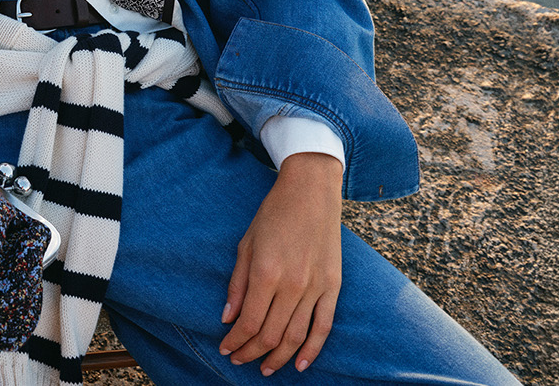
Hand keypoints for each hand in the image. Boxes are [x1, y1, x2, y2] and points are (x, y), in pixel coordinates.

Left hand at [219, 151, 343, 374]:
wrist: (311, 191)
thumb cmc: (274, 214)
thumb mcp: (246, 245)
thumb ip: (237, 284)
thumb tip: (228, 318)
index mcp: (266, 273)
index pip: (248, 323)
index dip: (235, 342)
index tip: (225, 349)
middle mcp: (292, 285)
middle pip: (270, 335)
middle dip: (251, 353)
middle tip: (240, 360)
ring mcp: (316, 287)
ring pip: (296, 337)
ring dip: (278, 358)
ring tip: (265, 368)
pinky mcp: (333, 286)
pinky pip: (324, 326)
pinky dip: (312, 350)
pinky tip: (299, 365)